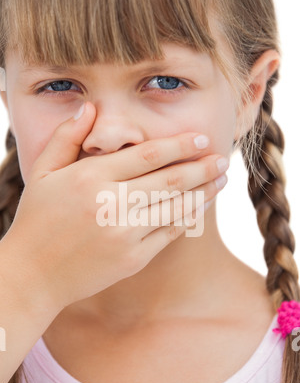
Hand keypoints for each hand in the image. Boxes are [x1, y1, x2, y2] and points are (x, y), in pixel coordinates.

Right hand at [1, 102, 228, 310]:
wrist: (34, 274)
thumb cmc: (37, 221)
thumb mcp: (43, 174)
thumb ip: (66, 137)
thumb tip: (90, 107)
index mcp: (90, 178)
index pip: (147, 155)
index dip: (180, 146)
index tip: (201, 140)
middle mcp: (111, 204)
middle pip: (170, 180)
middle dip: (203, 167)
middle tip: (223, 158)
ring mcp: (125, 234)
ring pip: (176, 207)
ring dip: (204, 192)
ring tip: (221, 180)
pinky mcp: (134, 259)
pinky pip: (169, 234)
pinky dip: (188, 219)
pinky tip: (201, 208)